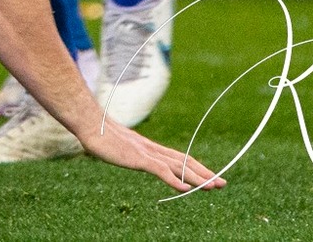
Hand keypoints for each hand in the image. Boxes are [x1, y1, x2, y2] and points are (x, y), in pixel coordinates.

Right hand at [75, 118, 225, 194]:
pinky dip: (175, 180)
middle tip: (223, 183)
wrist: (89, 123)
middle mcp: (153, 150)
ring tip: (214, 186)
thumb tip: (129, 155)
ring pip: (178, 167)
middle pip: (185, 162)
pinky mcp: (138, 158)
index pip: (179, 158)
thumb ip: (128, 152)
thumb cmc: (100, 134)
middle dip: (205, 173)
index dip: (196, 168)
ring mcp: (146, 153)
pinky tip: (186, 189)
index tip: (210, 176)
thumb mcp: (118, 147)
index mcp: (150, 148)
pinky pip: (161, 171)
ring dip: (197, 178)